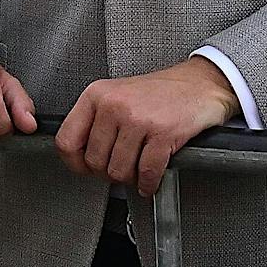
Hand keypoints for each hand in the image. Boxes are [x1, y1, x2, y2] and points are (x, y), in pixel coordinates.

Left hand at [56, 57, 237, 196]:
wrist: (199, 84)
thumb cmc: (159, 93)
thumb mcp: (117, 96)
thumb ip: (96, 122)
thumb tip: (80, 158)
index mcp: (97, 95)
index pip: (66, 140)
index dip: (75, 162)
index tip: (85, 167)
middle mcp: (114, 105)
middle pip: (94, 162)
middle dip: (108, 172)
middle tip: (121, 168)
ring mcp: (138, 118)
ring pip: (119, 170)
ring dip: (130, 178)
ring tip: (138, 170)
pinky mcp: (163, 132)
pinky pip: (147, 173)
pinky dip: (149, 183)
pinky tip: (151, 179)